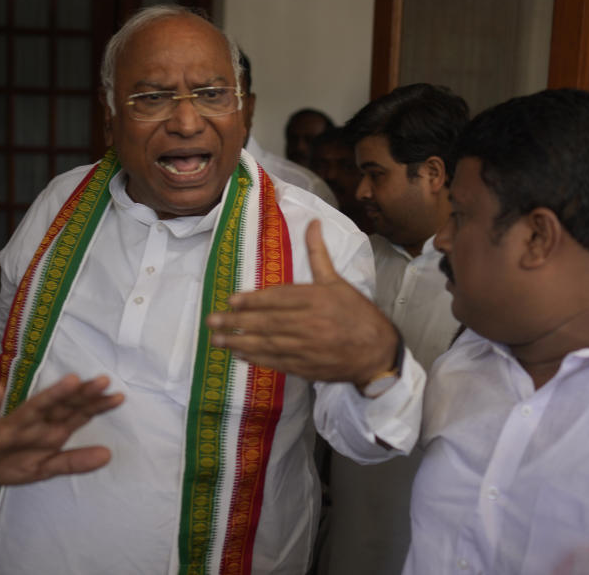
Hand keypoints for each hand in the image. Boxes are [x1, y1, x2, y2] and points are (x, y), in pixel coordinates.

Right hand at [0, 374, 123, 484]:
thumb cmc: (8, 462)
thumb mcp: (44, 468)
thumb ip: (74, 461)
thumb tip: (108, 455)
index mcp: (49, 432)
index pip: (77, 415)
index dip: (97, 406)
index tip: (118, 396)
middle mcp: (34, 424)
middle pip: (61, 407)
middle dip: (81, 395)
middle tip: (103, 380)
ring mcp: (10, 427)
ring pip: (33, 409)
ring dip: (51, 395)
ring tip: (71, 381)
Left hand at [206, 220, 398, 386]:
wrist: (377, 352)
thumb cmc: (357, 314)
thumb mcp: (337, 282)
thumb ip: (318, 254)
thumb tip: (312, 221)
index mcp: (317, 300)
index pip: (278, 299)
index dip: (252, 300)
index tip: (230, 300)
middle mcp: (310, 323)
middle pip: (267, 322)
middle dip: (236, 322)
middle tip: (211, 321)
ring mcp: (307, 348)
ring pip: (268, 344)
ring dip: (239, 342)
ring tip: (216, 340)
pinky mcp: (306, 367)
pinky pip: (277, 363)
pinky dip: (256, 359)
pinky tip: (239, 355)